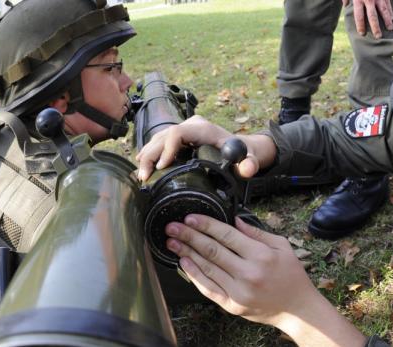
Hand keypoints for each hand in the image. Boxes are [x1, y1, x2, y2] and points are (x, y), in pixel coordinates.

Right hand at [135, 115, 260, 180]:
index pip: (178, 132)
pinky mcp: (179, 138)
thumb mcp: (250, 158)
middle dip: (151, 155)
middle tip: (144, 177)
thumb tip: (247, 169)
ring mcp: (184, 130)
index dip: (167, 148)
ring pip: (158, 138)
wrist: (241, 147)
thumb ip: (251, 164)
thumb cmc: (244, 153)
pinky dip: (150, 154)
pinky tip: (143, 166)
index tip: (161, 167)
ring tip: (141, 175)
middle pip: (163, 135)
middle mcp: (191, 126)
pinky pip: (160, 143)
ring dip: (147, 155)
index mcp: (204, 129)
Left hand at [165, 215, 317, 325]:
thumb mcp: (282, 246)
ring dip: (187, 253)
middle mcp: (248, 273)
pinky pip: (208, 288)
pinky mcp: (232, 305)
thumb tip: (235, 220)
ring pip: (207, 268)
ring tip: (172, 242)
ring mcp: (239, 291)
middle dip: (189, 236)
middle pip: (212, 250)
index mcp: (261, 255)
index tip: (190, 217)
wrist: (297, 308)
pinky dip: (194, 275)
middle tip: (172, 227)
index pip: (227, 235)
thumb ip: (257, 232)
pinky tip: (184, 263)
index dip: (206, 225)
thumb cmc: (291, 275)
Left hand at [343, 0, 392, 38]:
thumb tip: (345, 5)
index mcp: (358, 0)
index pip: (359, 16)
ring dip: (387, 21)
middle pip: (372, 16)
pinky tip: (391, 18)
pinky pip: (388, 4)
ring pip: (383, 10)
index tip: (362, 33)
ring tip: (389, 29)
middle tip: (378, 37)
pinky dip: (390, 11)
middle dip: (375, 27)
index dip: (361, 25)